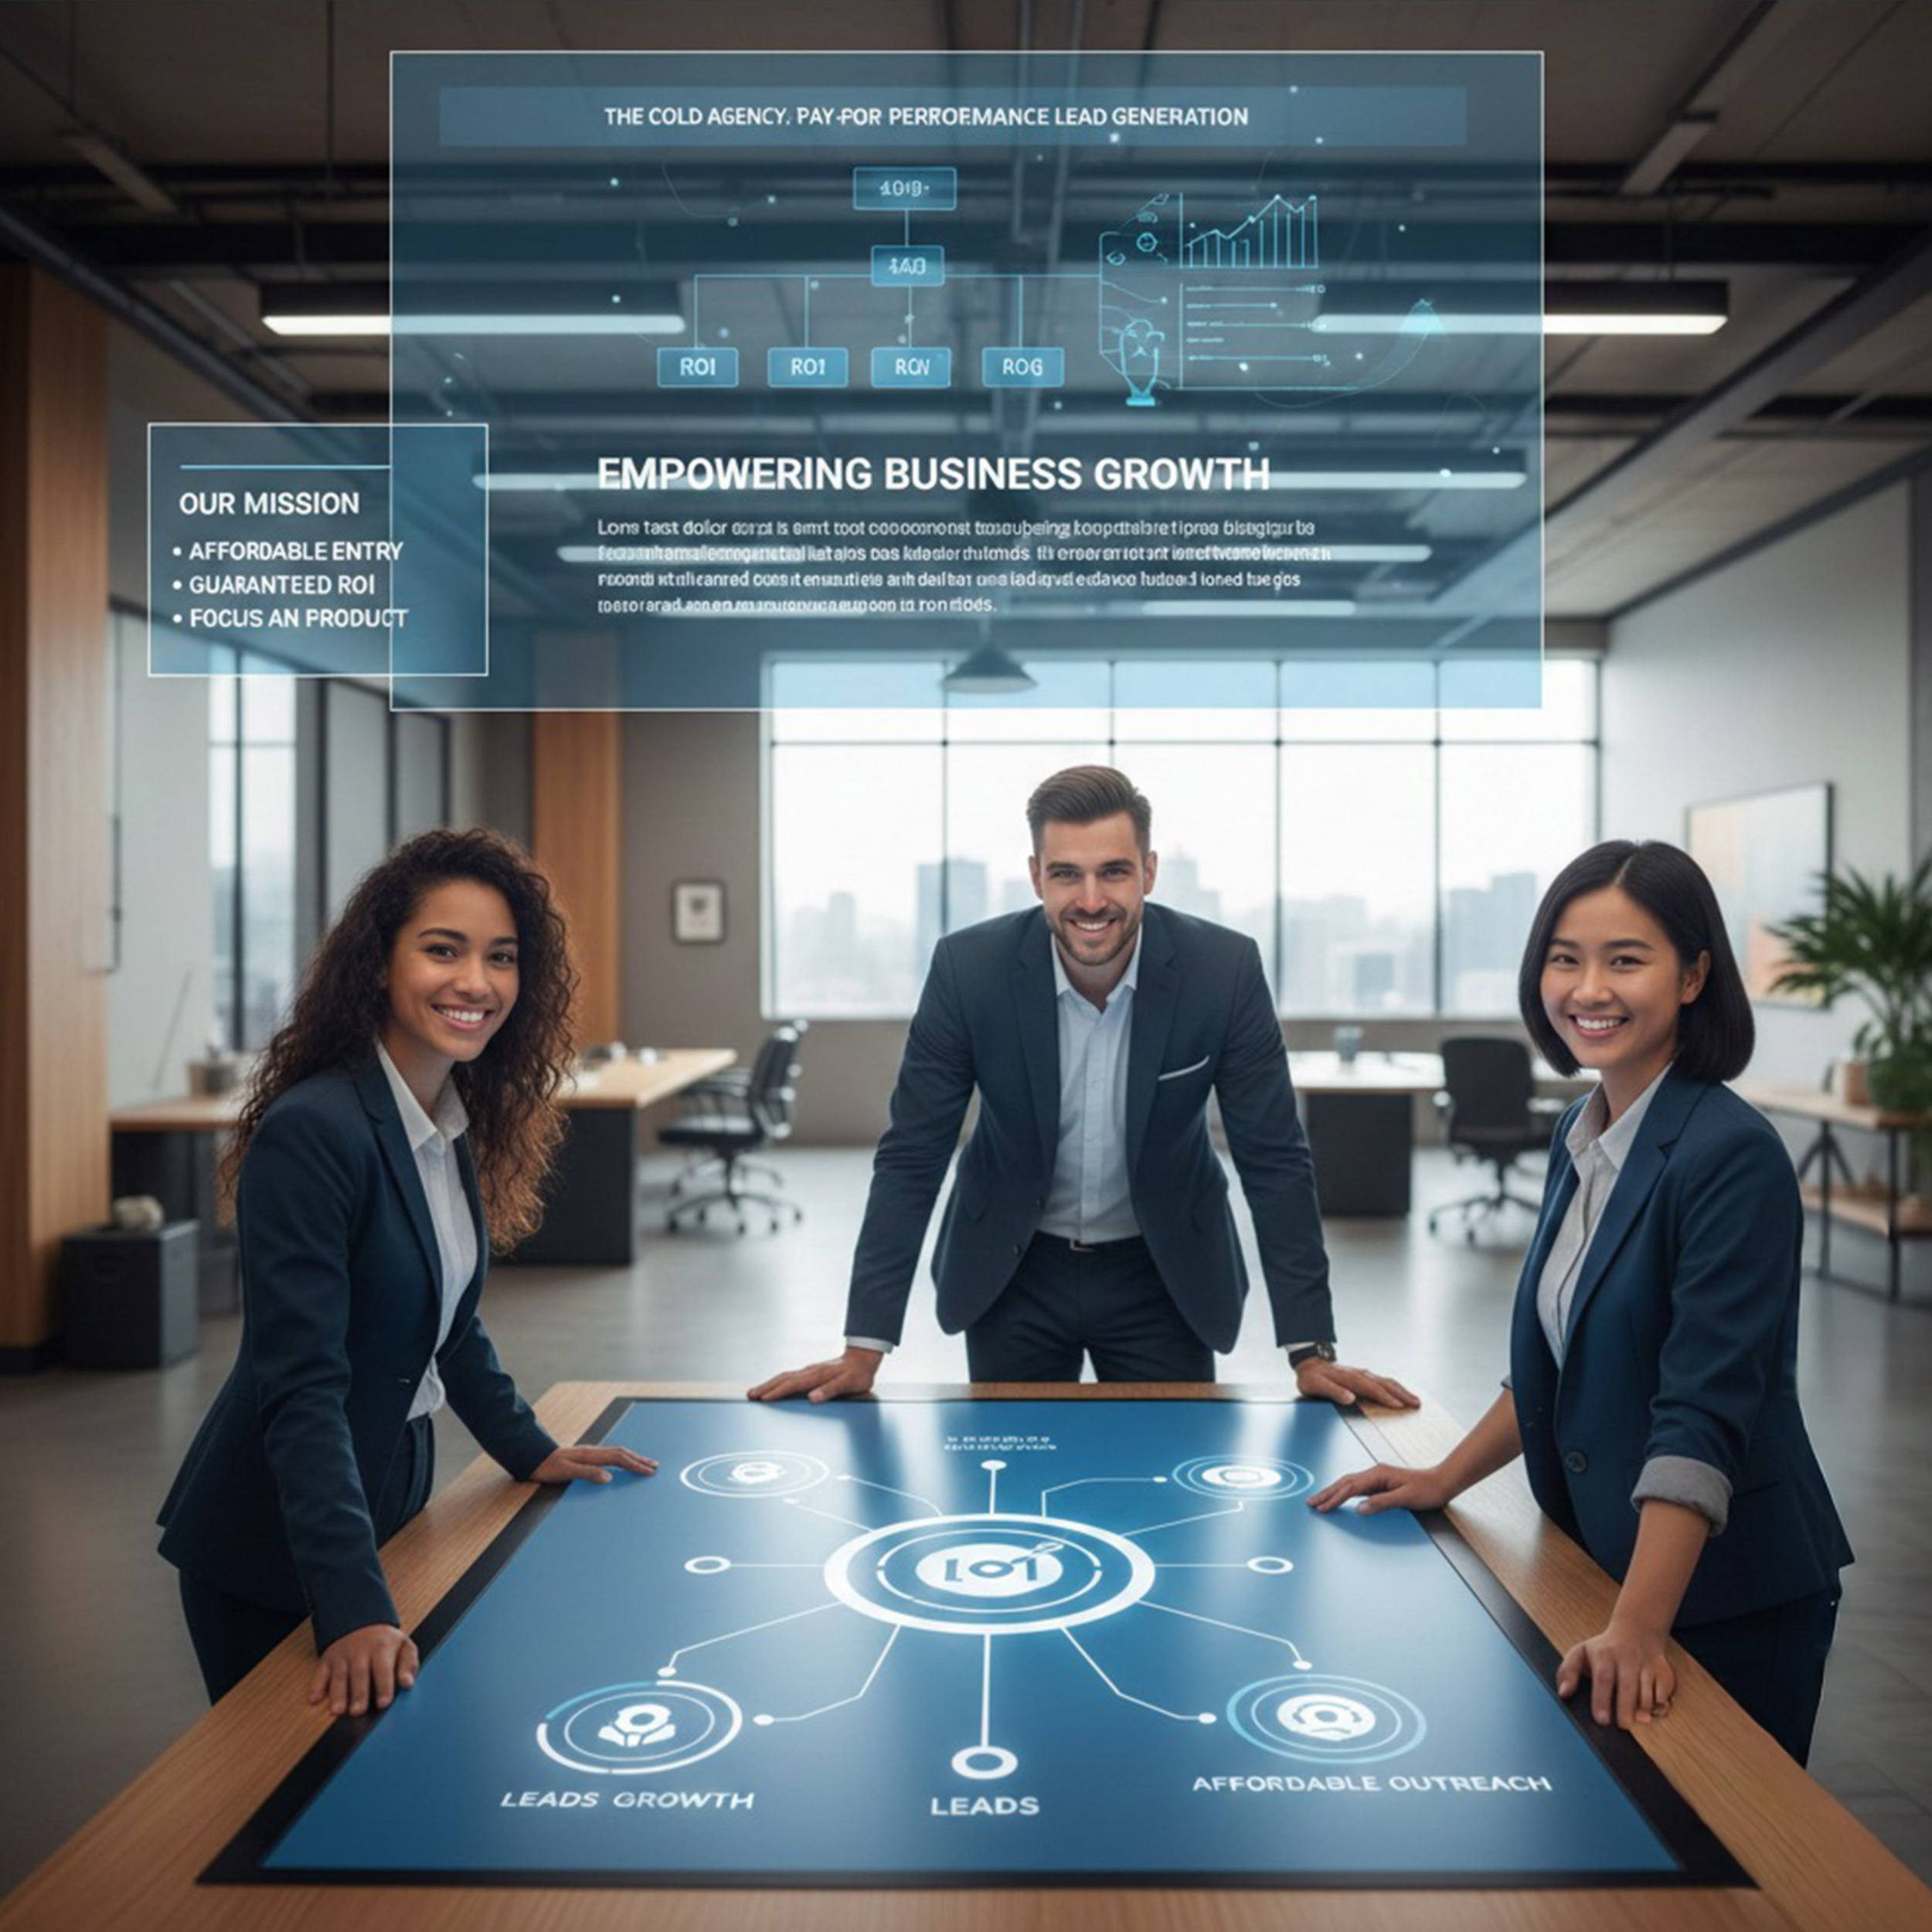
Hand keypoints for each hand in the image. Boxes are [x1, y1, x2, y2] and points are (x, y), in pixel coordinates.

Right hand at [309, 1623, 417, 1716]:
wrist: (362, 1621)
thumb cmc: (386, 1642)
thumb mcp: (404, 1647)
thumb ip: (408, 1665)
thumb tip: (407, 1683)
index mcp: (382, 1647)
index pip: (383, 1668)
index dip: (384, 1686)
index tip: (384, 1702)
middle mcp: (360, 1651)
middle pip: (359, 1674)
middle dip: (358, 1693)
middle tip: (358, 1711)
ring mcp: (342, 1655)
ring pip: (339, 1675)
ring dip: (337, 1694)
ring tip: (337, 1711)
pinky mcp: (327, 1660)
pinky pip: (320, 1673)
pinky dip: (316, 1686)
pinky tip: (314, 1700)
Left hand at [530, 1444, 658, 1484]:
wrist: (534, 1457)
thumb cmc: (548, 1467)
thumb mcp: (566, 1472)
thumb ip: (588, 1473)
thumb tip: (608, 1478)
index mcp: (591, 1455)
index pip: (619, 1459)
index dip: (635, 1465)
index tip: (649, 1471)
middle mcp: (593, 1451)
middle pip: (622, 1453)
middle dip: (639, 1459)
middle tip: (654, 1465)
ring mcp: (590, 1452)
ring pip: (617, 1453)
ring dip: (632, 1457)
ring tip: (643, 1462)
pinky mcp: (586, 1456)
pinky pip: (610, 1455)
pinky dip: (622, 1458)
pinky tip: (622, 1462)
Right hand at [747, 1347, 882, 1403]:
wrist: (863, 1358)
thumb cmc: (857, 1374)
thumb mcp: (848, 1384)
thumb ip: (830, 1390)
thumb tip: (813, 1398)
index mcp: (817, 1375)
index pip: (792, 1385)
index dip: (777, 1392)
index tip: (763, 1399)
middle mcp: (810, 1372)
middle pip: (783, 1379)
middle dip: (766, 1387)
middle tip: (750, 1395)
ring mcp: (809, 1371)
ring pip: (784, 1377)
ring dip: (769, 1385)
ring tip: (755, 1392)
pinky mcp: (810, 1373)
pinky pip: (790, 1378)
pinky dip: (778, 1383)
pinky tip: (774, 1388)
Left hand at [1293, 1357, 1420, 1409]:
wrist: (1310, 1364)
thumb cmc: (1312, 1378)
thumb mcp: (1316, 1386)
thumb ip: (1333, 1392)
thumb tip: (1350, 1398)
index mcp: (1349, 1378)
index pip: (1371, 1389)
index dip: (1385, 1397)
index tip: (1398, 1406)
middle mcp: (1360, 1374)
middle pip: (1384, 1384)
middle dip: (1401, 1394)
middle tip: (1416, 1404)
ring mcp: (1363, 1374)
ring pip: (1386, 1382)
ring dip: (1402, 1391)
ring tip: (1415, 1401)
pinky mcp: (1365, 1376)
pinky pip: (1383, 1382)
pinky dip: (1396, 1388)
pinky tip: (1402, 1394)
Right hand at [1307, 1462, 1455, 1515]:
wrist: (1442, 1482)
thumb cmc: (1427, 1490)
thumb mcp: (1406, 1498)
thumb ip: (1382, 1502)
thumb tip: (1359, 1508)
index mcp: (1378, 1474)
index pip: (1350, 1487)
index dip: (1334, 1497)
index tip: (1321, 1506)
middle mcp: (1375, 1473)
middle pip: (1345, 1482)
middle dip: (1327, 1492)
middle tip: (1311, 1502)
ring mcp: (1378, 1477)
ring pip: (1349, 1484)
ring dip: (1333, 1492)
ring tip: (1320, 1499)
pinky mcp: (1381, 1483)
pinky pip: (1357, 1487)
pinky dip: (1345, 1492)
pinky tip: (1340, 1497)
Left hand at [1556, 1617, 1676, 1732]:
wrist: (1636, 1632)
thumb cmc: (1603, 1649)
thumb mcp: (1580, 1653)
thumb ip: (1567, 1673)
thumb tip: (1563, 1694)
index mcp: (1604, 1655)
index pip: (1603, 1678)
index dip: (1602, 1700)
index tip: (1602, 1720)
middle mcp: (1627, 1658)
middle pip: (1627, 1688)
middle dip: (1625, 1710)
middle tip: (1623, 1726)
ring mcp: (1646, 1665)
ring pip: (1647, 1693)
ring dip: (1642, 1709)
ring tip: (1636, 1717)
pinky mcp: (1663, 1672)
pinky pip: (1664, 1694)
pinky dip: (1659, 1705)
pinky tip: (1651, 1707)